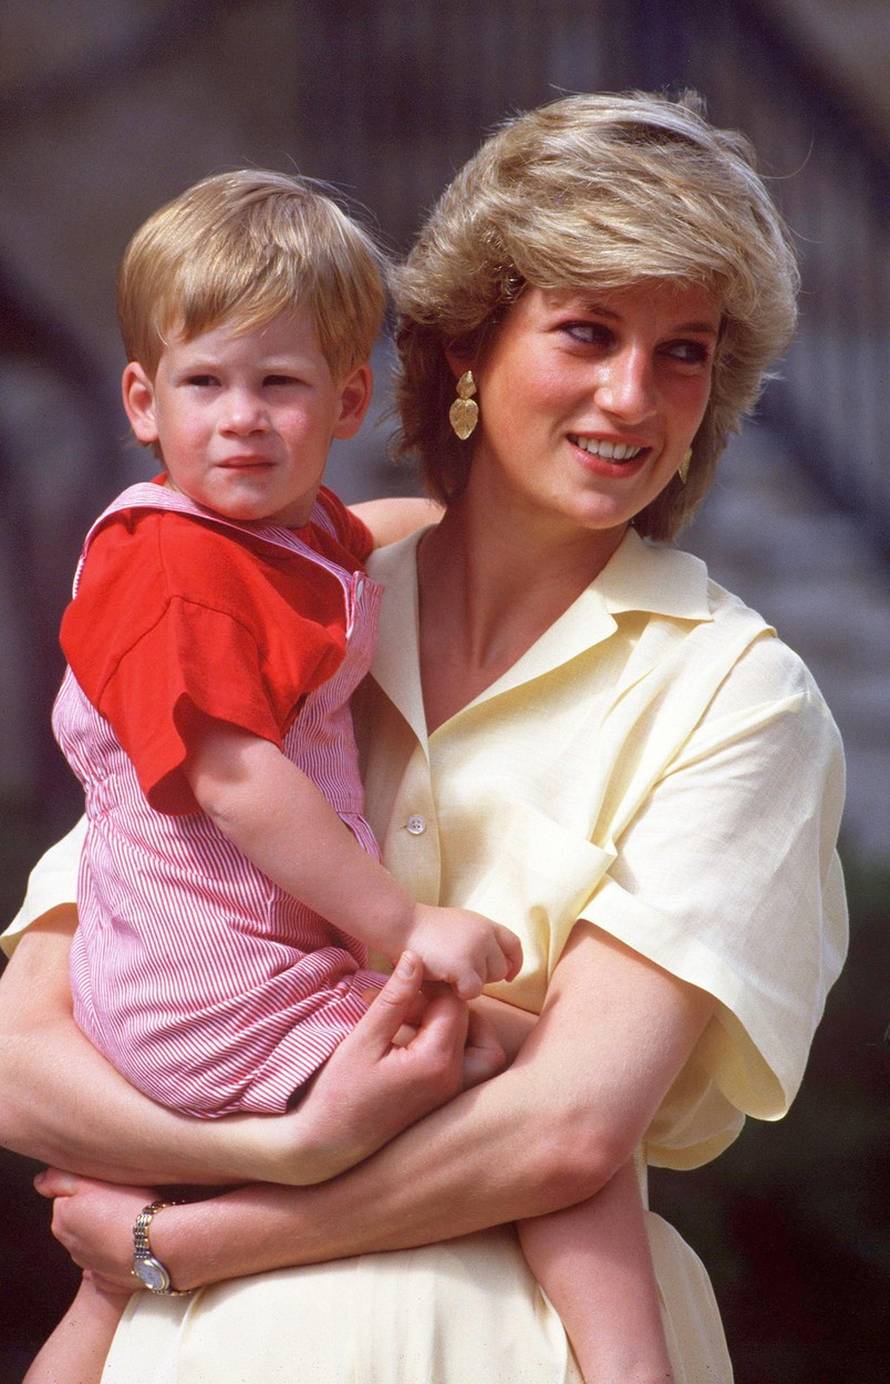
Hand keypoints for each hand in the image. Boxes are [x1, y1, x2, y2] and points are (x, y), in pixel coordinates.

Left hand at [33, 1168, 152, 1292]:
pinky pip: (111, 1261)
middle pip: (82, 1220)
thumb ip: (59, 1179)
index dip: (90, 1188)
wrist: (160, 1247)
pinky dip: (119, 1252)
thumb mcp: (90, 1182)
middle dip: (98, 1210)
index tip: (108, 1186)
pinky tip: (133, 1244)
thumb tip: (40, 1182)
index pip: (68, 1197)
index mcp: (62, 1221)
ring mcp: (91, 1267)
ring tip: (132, 1221)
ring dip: (108, 1232)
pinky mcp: (111, 1281)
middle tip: (122, 1201)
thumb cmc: (129, 1210)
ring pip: (97, 1240)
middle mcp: (71, 1247)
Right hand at [269, 951, 473, 1183]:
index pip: (454, 1005)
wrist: (326, 1147)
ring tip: (414, 1020)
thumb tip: (415, 959)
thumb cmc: (338, 1093)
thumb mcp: (364, 1039)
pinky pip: (467, 1070)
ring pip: (482, 1052)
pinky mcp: (443, 1105)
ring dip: (458, 1028)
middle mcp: (453, 1083)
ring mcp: (451, 1098)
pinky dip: (452, 1048)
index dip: (430, 986)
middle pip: (476, 1027)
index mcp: (436, 1063)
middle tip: (409, 1004)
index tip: (400, 983)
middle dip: (446, 1006)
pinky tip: (413, 1042)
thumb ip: (394, 998)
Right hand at [406, 904, 522, 999]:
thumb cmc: (425, 930)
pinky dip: (460, 992)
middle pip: (501, 968)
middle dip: (484, 976)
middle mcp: (485, 935)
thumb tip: (501, 967)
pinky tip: (445, 981)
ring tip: (448, 972)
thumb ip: (479, 939)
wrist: (401, 925)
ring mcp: (475, 950)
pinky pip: (473, 991)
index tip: (508, 975)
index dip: (514, 962)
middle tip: (460, 973)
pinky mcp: (463, 966)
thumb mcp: (460, 925)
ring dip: (470, 983)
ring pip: (487, 982)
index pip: (514, 945)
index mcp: (485, 924)